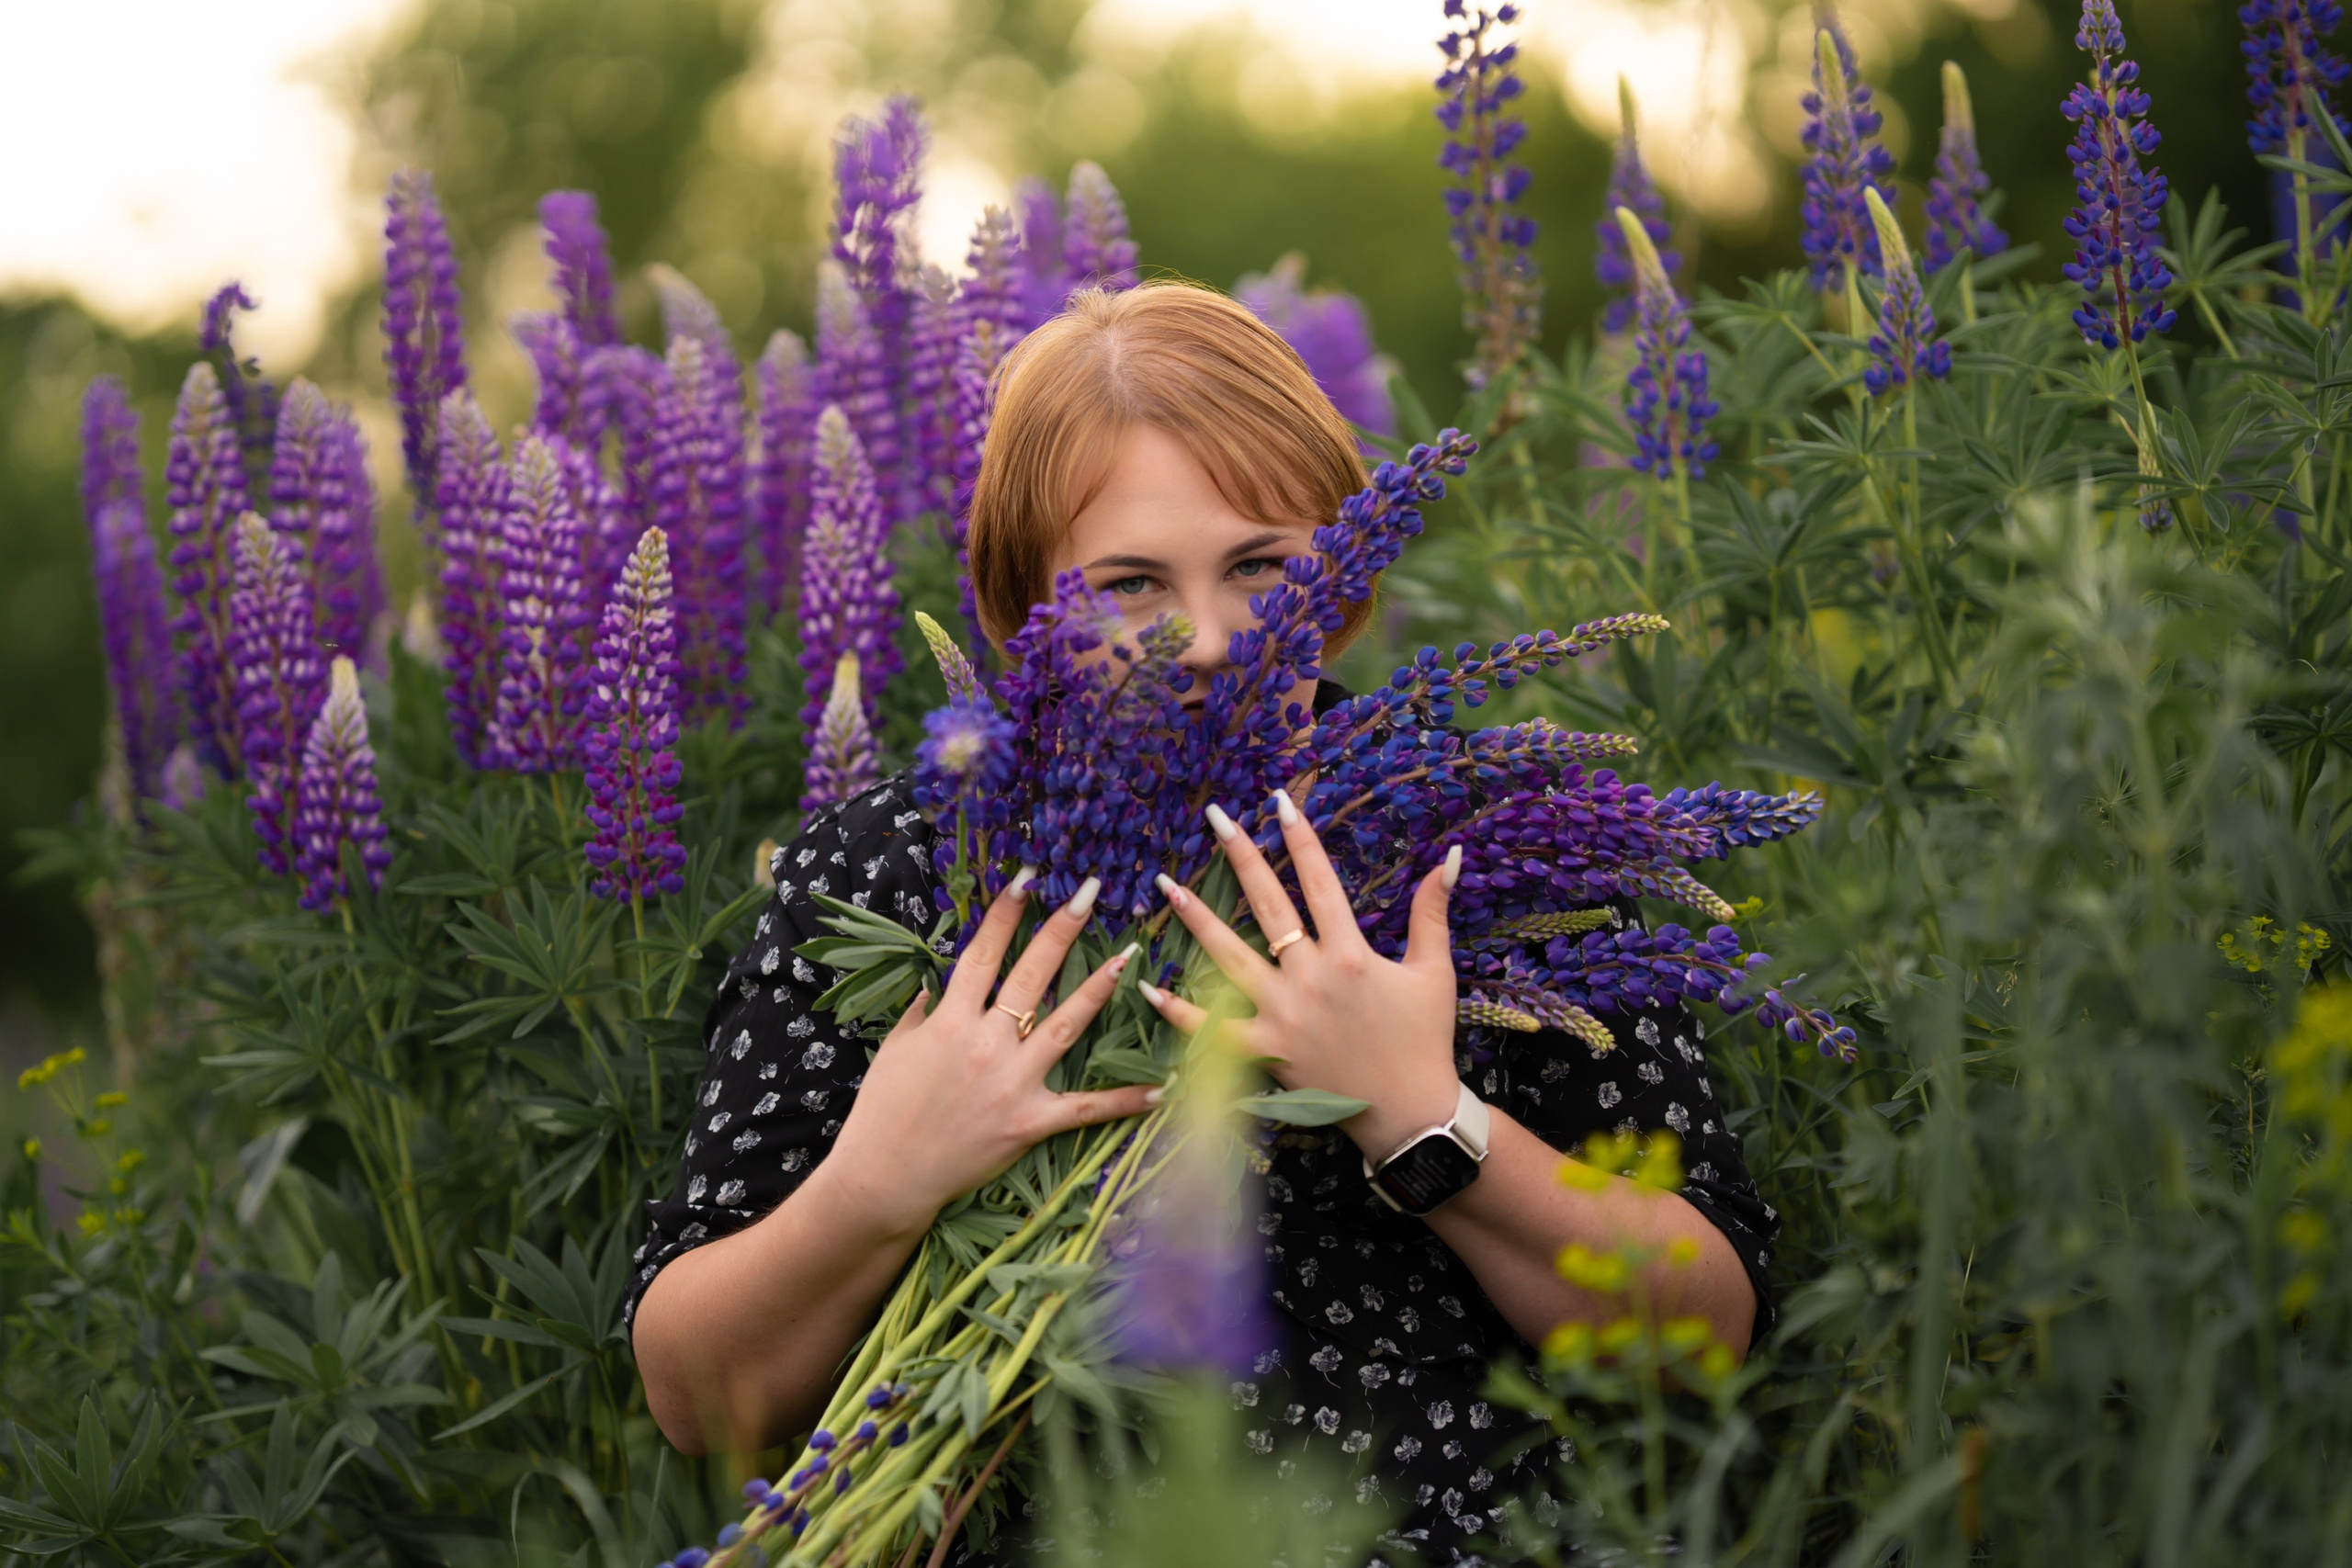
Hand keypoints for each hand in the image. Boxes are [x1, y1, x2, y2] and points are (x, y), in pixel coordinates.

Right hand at [822, 873, 1159, 1236]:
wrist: (885, 1176)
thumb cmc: (883, 1110)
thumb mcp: (895, 1048)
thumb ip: (922, 1013)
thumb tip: (938, 988)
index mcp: (950, 1020)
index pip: (983, 954)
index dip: (1007, 913)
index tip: (1029, 878)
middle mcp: (986, 1043)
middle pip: (1031, 975)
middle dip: (1061, 929)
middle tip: (1090, 891)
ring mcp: (1013, 1082)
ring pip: (1065, 1025)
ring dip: (1098, 988)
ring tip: (1129, 956)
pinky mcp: (1029, 1121)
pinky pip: (1084, 1108)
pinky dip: (1123, 1100)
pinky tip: (1162, 1088)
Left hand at [1143, 790, 1464, 1157]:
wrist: (1409, 1114)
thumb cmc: (1425, 1041)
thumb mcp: (1434, 972)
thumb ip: (1433, 912)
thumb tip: (1451, 856)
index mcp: (1351, 955)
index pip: (1320, 882)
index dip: (1300, 839)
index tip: (1279, 802)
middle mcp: (1311, 979)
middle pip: (1268, 907)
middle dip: (1241, 857)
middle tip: (1215, 818)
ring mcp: (1283, 1016)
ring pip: (1229, 959)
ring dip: (1197, 920)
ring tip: (1166, 885)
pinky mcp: (1266, 1051)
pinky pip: (1214, 1030)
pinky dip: (1180, 1011)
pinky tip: (1149, 986)